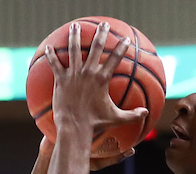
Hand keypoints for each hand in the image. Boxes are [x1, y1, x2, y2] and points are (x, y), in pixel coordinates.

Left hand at [45, 22, 147, 141]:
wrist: (75, 126)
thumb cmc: (96, 123)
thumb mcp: (116, 119)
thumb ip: (132, 115)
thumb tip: (146, 113)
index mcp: (102, 79)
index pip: (115, 59)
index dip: (122, 48)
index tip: (126, 39)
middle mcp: (88, 72)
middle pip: (96, 47)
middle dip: (101, 33)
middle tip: (104, 24)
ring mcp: (73, 74)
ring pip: (74, 49)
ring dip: (74, 35)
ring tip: (75, 26)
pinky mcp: (61, 79)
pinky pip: (55, 63)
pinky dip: (51, 55)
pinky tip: (49, 47)